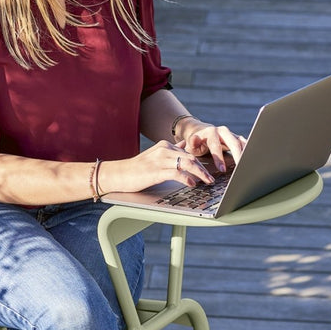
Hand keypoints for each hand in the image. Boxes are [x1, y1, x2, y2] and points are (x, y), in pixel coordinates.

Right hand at [101, 140, 216, 192]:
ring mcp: (160, 160)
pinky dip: (187, 178)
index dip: (201, 162)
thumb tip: (183, 146)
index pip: (189, 152)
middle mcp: (164, 150)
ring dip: (201, 173)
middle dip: (204, 168)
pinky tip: (192, 184)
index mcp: (165, 145)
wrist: (118, 174)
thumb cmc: (136, 169)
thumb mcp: (155, 156)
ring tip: (207, 181)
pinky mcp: (156, 171)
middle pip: (191, 157)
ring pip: (187, 163)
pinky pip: (177, 173)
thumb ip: (170, 151)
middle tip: (212, 178)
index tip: (210, 170)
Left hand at [175, 118, 246, 172]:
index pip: (216, 146)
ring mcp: (231, 134)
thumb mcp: (191, 144)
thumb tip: (194, 139)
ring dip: (245, 154)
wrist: (202, 133)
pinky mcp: (237, 138)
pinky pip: (245, 144)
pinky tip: (250, 160)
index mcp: (211, 132)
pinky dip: (248, 152)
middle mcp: (223, 131)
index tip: (222, 169)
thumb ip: (192, 143)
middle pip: (233, 143)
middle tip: (240, 168)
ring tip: (247, 165)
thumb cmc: (196, 142)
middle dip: (237, 155)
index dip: (219, 158)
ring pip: (241, 143)